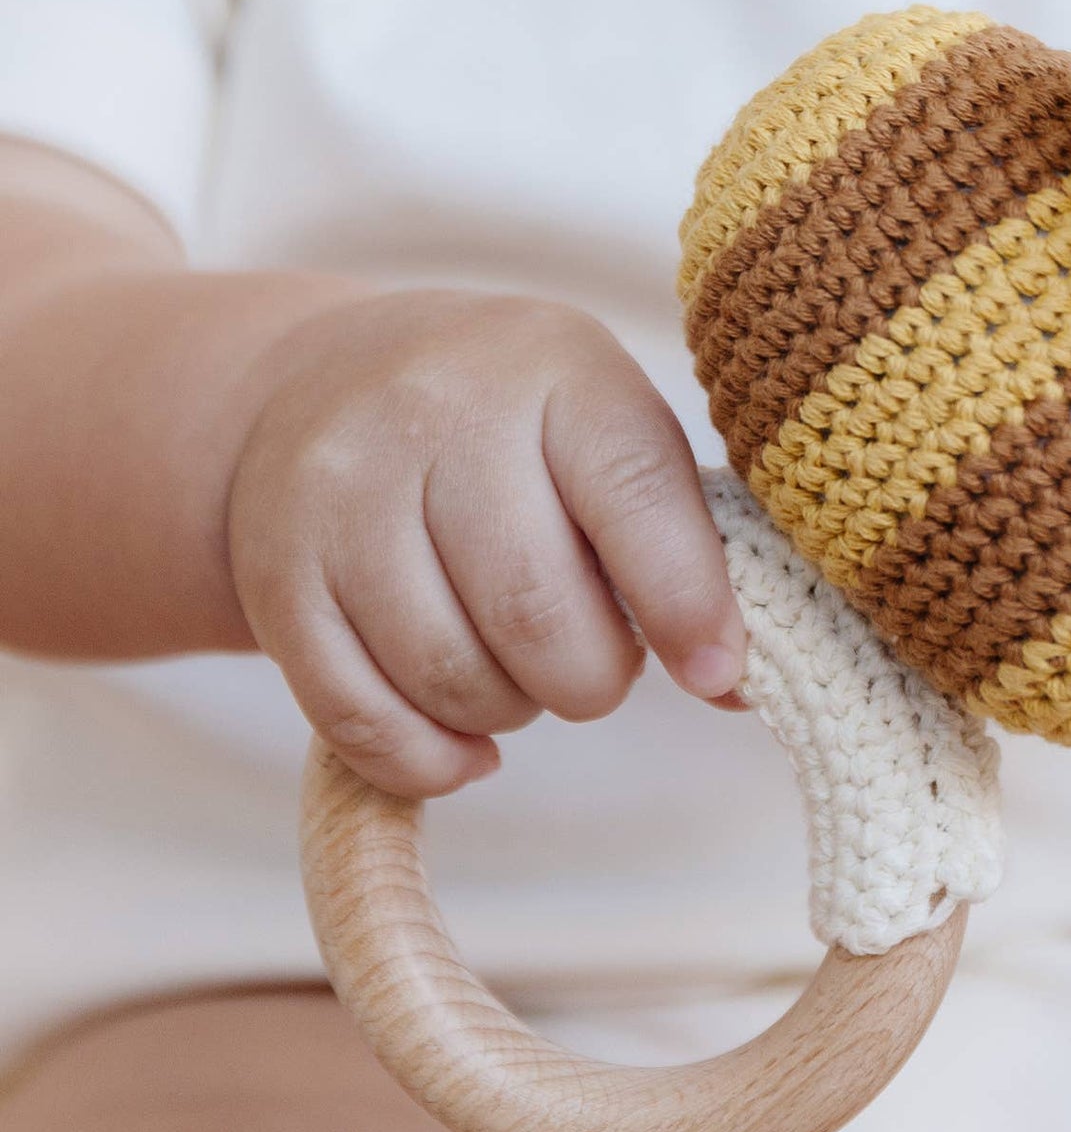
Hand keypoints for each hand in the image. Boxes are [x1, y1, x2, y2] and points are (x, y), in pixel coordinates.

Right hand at [228, 289, 743, 797]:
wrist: (330, 381)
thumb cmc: (522, 431)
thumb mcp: (612, 438)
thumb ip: (685, 548)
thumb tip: (734, 687)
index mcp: (557, 370)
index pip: (634, 501)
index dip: (687, 608)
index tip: (717, 674)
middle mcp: (435, 414)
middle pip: (535, 612)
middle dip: (593, 678)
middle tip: (596, 665)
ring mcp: (339, 492)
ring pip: (448, 674)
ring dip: (512, 710)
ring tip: (525, 671)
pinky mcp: (275, 574)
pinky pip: (359, 718)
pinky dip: (431, 761)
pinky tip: (467, 743)